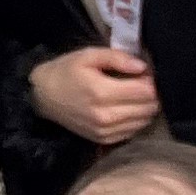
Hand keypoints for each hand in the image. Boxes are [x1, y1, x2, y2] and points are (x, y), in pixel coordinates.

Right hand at [28, 47, 160, 143]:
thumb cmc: (66, 71)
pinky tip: (128, 108)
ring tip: (135, 95)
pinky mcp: (104, 139)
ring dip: (146, 108)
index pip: (145, 91)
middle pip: (148, 108)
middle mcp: (106, 116)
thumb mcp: (88, 55)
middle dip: (152, 95)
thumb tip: (142, 67)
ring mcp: (105, 131)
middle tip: (142, 83)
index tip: (145, 73)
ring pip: (144, 121)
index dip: (151, 81)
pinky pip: (133, 131)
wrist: (43, 97)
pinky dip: (137, 119)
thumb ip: (117, 57)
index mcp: (102, 92)